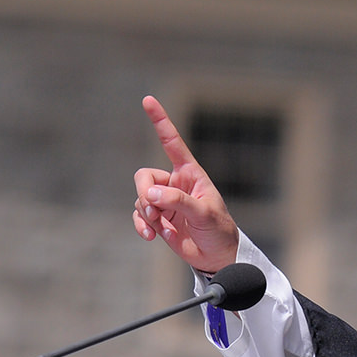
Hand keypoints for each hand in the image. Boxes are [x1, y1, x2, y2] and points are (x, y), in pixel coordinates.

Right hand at [132, 96, 239, 272]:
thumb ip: (179, 201)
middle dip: (145, 193)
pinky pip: (138, 215)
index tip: (148, 100)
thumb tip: (152, 195)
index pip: (171, 142)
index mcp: (190, 173)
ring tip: (160, 228)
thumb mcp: (205, 213)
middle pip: (144, 176)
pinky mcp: (157, 219)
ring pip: (140, 198)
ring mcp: (164, 201)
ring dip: (146, 214)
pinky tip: (151, 236)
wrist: (216, 256)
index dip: (160, 121)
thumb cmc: (218, 230)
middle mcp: (174, 184)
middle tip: (155, 211)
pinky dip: (141, 225)